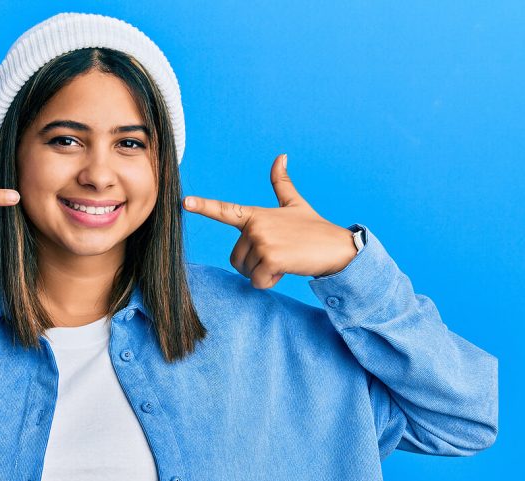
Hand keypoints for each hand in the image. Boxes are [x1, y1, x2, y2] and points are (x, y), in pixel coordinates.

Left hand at [182, 154, 356, 287]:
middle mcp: (255, 225)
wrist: (339, 248)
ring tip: (286, 259)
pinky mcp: (270, 258)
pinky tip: (289, 268)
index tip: (185, 203)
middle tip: (280, 254)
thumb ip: (282, 184)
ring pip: (247, 272)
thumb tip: (281, 155)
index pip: (225, 210)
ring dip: (265, 273)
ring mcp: (262, 240)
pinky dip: (272, 281)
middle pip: (236, 259)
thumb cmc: (314, 229)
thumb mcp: (296, 204)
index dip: (204, 206)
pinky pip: (258, 281)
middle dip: (255, 265)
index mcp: (256, 214)